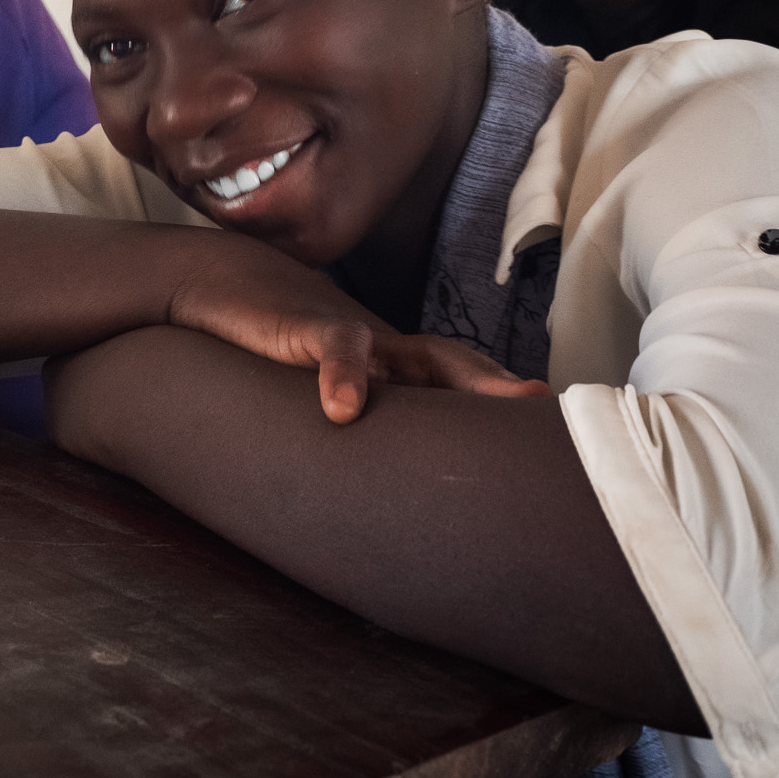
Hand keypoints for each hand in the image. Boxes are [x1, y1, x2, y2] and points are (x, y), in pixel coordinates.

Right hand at [166, 247, 550, 423]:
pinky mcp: (304, 327)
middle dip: (511, 392)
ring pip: (422, 354)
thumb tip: (374, 497)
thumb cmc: (270, 342)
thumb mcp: (316, 387)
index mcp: (391, 364)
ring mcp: (352, 337)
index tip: (561, 437)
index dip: (505, 405)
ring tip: (508, 400)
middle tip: (560, 416)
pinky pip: (336, 347)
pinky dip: (345, 375)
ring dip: (467, 380)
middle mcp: (385, 350)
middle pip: (462, 367)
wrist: (217, 280)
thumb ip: (351, 424)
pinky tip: (343, 410)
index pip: (462, 382)